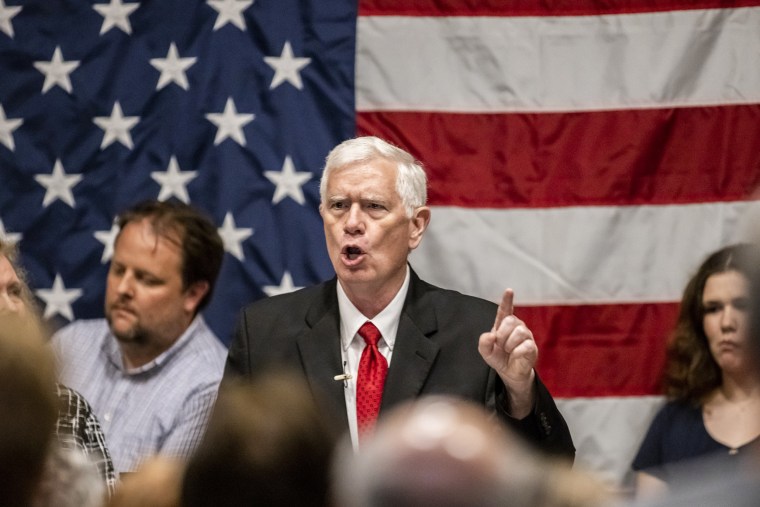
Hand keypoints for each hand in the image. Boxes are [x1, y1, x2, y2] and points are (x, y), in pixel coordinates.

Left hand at [478, 289, 536, 416]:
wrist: (509, 373)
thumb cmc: (498, 358)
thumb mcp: (485, 351)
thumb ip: (484, 342)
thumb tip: (491, 335)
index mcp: (503, 324)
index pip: (506, 310)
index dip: (507, 300)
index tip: (509, 290)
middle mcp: (516, 326)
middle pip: (511, 320)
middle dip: (502, 334)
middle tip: (501, 345)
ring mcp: (526, 336)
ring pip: (519, 332)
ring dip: (509, 344)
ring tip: (508, 351)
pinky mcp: (532, 347)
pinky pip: (525, 346)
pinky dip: (516, 353)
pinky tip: (515, 356)